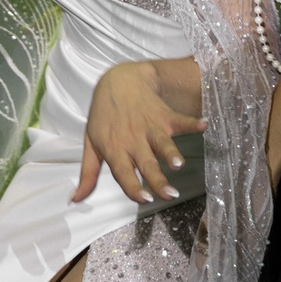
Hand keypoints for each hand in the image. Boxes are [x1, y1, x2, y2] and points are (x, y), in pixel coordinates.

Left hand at [72, 62, 206, 204]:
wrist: (117, 81)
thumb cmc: (104, 116)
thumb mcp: (91, 144)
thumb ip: (88, 173)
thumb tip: (76, 200)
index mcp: (115, 149)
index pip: (123, 173)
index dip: (133, 187)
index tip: (144, 199)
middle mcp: (133, 140)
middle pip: (147, 163)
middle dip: (158, 179)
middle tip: (170, 194)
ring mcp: (150, 127)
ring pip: (162, 143)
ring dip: (171, 152)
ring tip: (179, 163)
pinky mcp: (164, 115)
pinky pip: (179, 119)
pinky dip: (192, 122)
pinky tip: (204, 124)